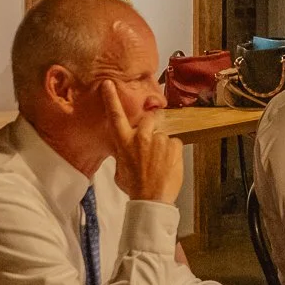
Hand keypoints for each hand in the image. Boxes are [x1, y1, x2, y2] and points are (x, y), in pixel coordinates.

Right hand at [105, 78, 182, 204]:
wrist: (152, 200)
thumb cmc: (134, 187)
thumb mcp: (120, 169)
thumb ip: (124, 153)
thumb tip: (128, 148)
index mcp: (124, 143)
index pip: (115, 116)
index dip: (111, 99)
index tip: (109, 84)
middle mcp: (140, 137)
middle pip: (149, 118)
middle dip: (152, 124)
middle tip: (153, 143)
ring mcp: (158, 140)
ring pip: (163, 135)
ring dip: (163, 146)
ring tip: (160, 164)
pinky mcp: (173, 145)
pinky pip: (175, 143)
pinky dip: (173, 152)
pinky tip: (168, 165)